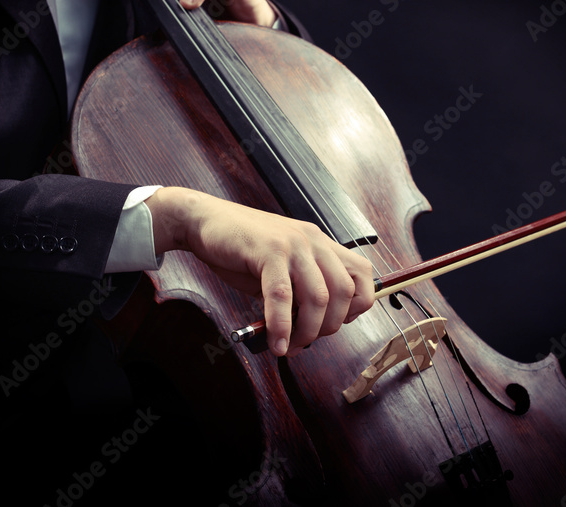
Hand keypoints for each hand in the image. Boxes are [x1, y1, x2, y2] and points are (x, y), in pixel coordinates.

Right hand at [145, 187, 375, 356]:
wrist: (203, 220)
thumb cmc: (241, 246)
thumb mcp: (281, 264)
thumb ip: (300, 289)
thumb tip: (310, 327)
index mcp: (320, 243)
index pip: (362, 274)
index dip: (357, 306)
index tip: (335, 323)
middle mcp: (313, 241)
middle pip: (344, 292)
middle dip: (329, 326)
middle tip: (308, 341)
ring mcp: (292, 244)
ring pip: (318, 297)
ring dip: (306, 332)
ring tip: (291, 346)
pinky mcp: (269, 251)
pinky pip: (282, 296)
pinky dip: (280, 326)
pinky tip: (276, 341)